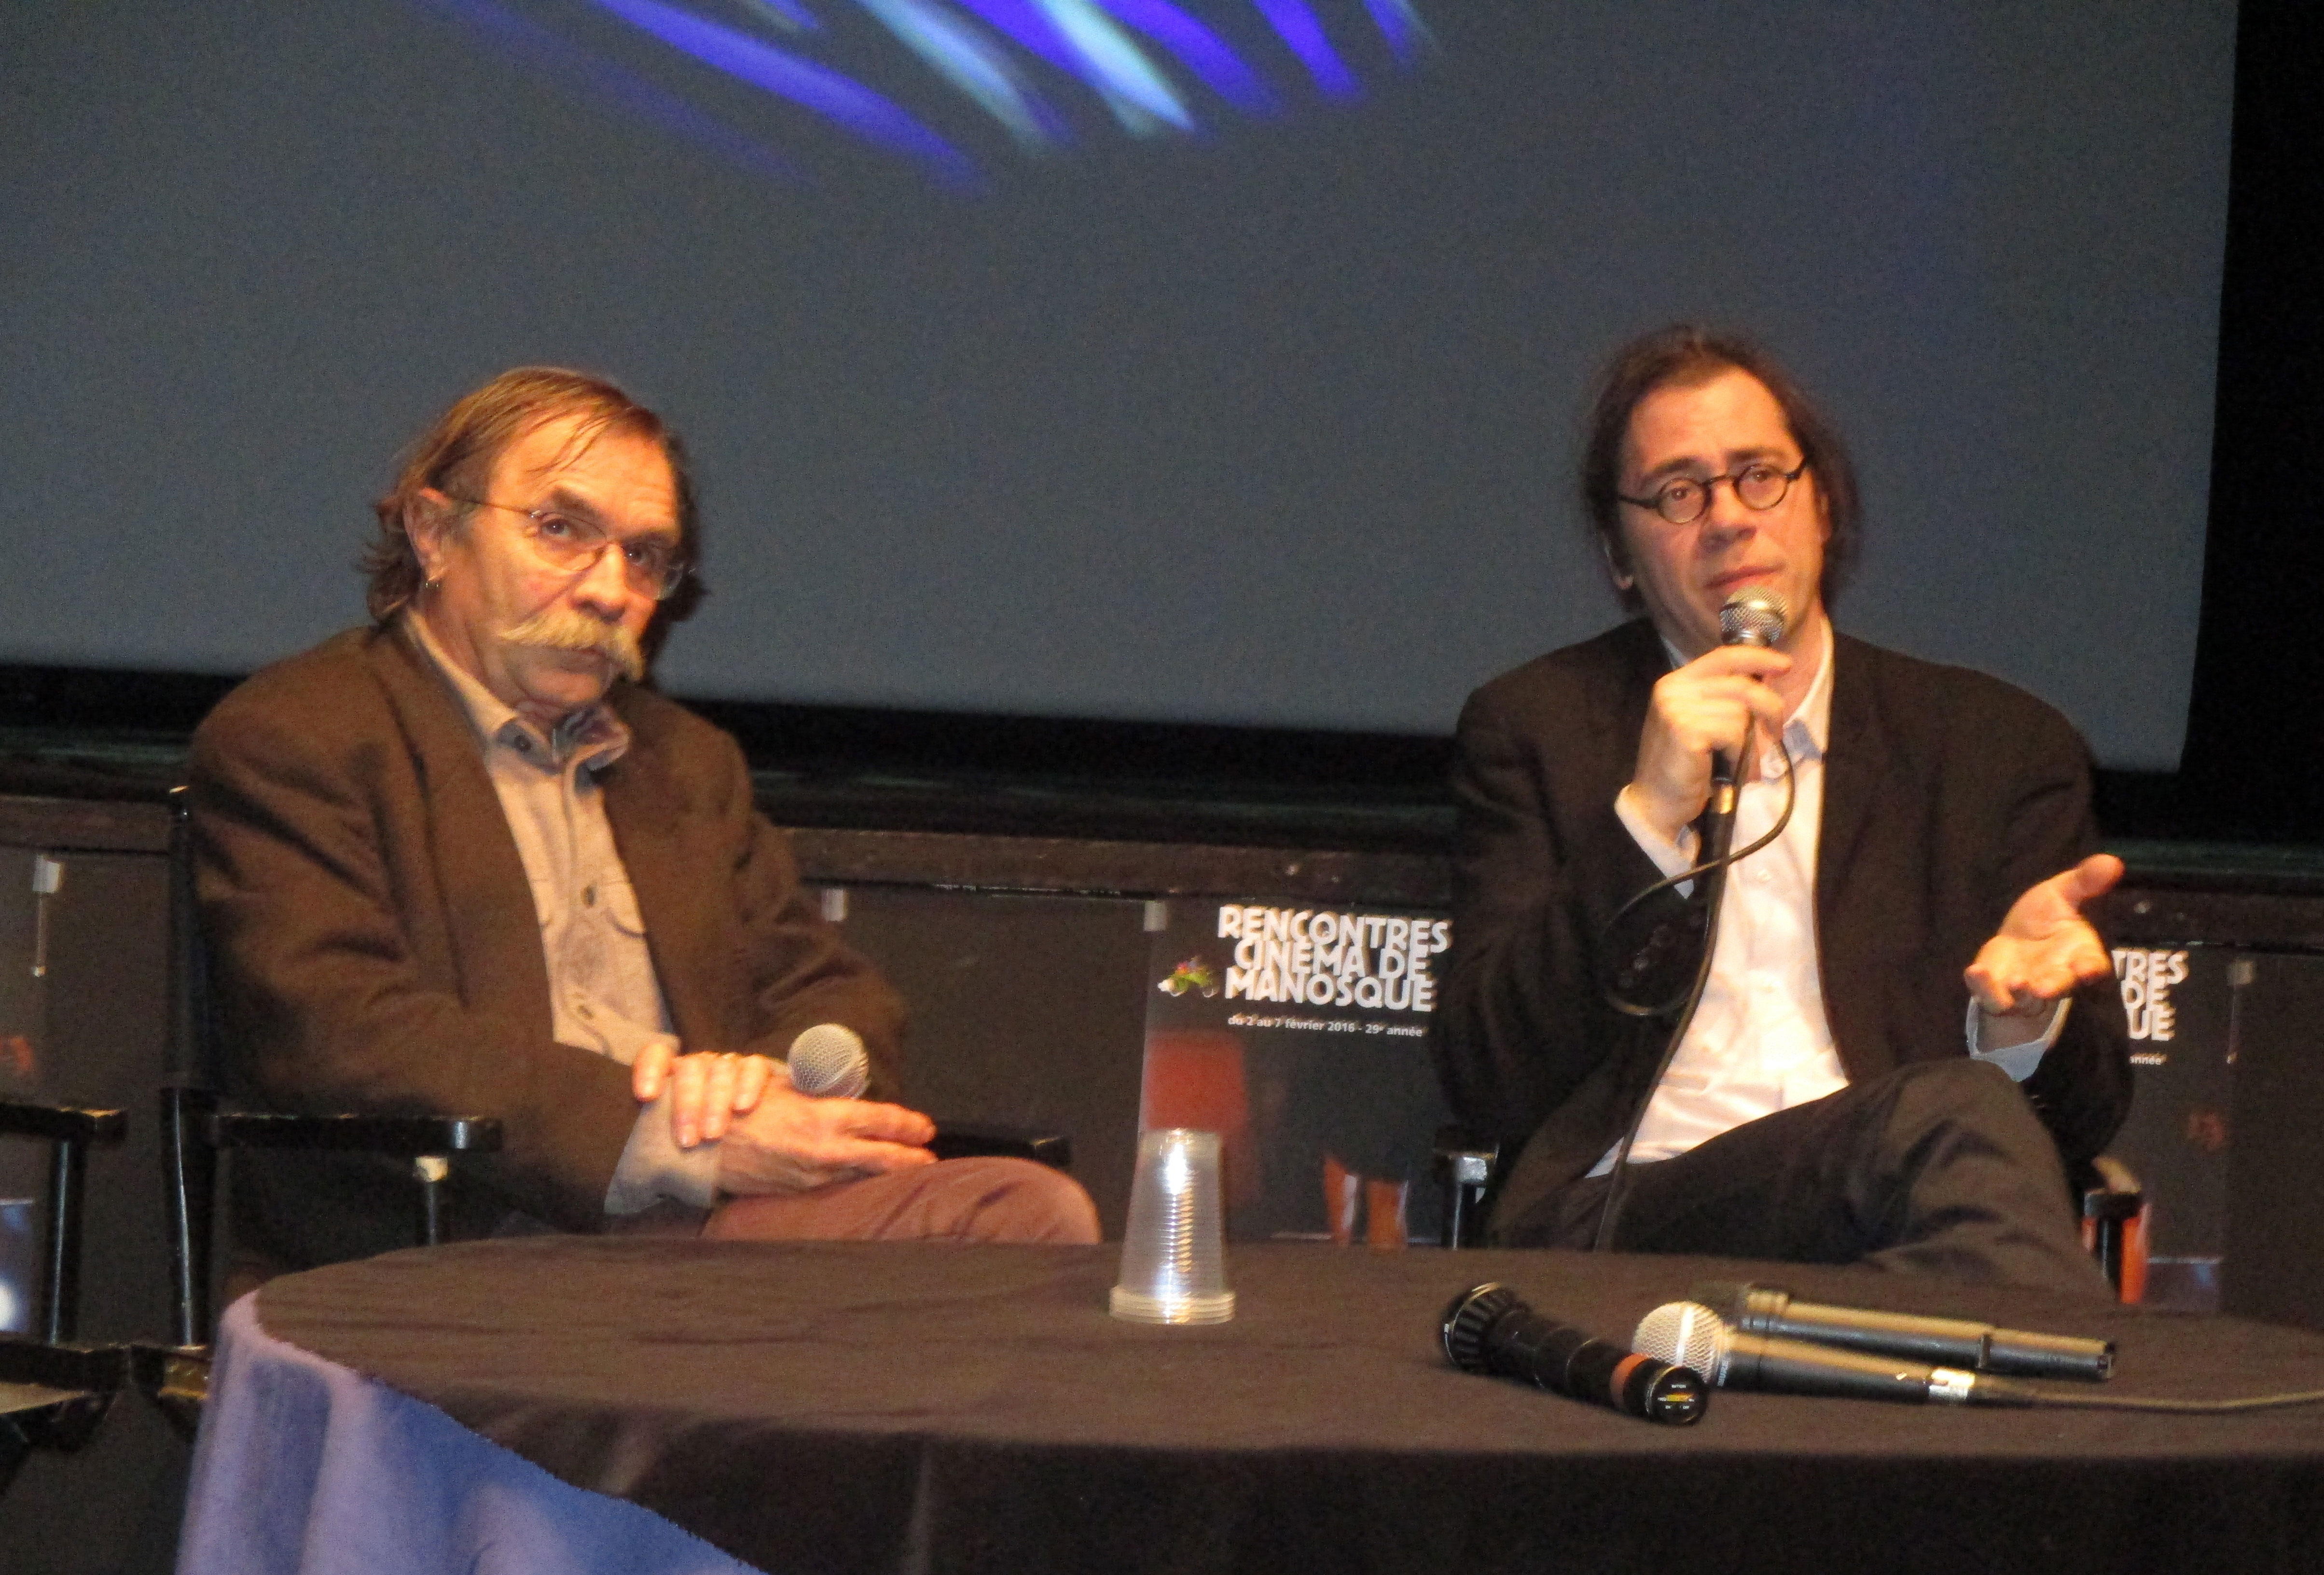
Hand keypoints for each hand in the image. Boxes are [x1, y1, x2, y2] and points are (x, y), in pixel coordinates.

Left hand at [632, 1039, 784, 1147]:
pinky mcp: (758, 1070)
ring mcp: (730, 1065)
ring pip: (721, 1069)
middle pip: (690, 1068)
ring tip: (712, 1135)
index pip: (657, 1056)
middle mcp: (701, 1066)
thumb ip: (659, 1136)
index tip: (646, 1096)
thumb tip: (634, 1155)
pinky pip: (753, 1067)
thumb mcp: (675, 1144)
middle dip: (687, 1104)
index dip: (649, 1070)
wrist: (754, 1149)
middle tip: (686, 1141)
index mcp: (674, 1077)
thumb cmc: (702, 1147)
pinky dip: (747, 1085)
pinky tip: (742, 1107)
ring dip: (715, 1103)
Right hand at [712, 1084, 936, 1194]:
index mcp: (827, 1118)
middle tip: (930, 1157)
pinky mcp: (801, 1191)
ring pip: (865, 1175)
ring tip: (910, 1170)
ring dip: (889, 1172)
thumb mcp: (787, 1088)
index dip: (909, 1126)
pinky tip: (868, 1180)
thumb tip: (845, 1094)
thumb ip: (820, 1094)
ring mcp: (815, 1176)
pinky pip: (840, 1185)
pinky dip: (858, 1181)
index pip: (883, 1122)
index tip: (926, 1128)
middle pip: (886, 1158)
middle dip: (912, 1158)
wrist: (704, 1148)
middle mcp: (828, 1151)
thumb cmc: (742, 1107)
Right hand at [1628, 645, 1792, 841]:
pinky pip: (1734, 733)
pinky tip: (1732, 767)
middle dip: (1769, 709)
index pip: (1724, 657)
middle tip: (1776, 732)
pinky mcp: (1685, 731)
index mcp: (1676, 682)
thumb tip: (1765, 685)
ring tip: (1745, 762)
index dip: (1758, 658)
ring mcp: (1676, 709)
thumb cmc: (1684, 766)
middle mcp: (1673, 690)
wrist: (1656, 802)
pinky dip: (1741, 753)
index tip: (1785, 665)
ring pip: (1740, 713)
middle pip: (1742, 685)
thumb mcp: (1700, 722)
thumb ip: (1722, 700)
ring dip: (1752, 742)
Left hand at [1965, 854, 2123, 1015]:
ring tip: (2017, 983)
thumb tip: (2112, 861)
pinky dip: (1983, 987)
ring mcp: (2026, 987)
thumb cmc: (2045, 917)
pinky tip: (1975, 971)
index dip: (2091, 968)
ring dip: (2020, 992)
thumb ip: (2084, 881)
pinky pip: (1990, 995)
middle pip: (2058, 985)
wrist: (2015, 939)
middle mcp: (2055, 975)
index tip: (2090, 969)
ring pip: (2025, 997)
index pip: (2092, 965)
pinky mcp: (1997, 991)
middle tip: (2045, 988)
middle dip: (2053, 986)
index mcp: (2079, 954)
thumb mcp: (2062, 892)